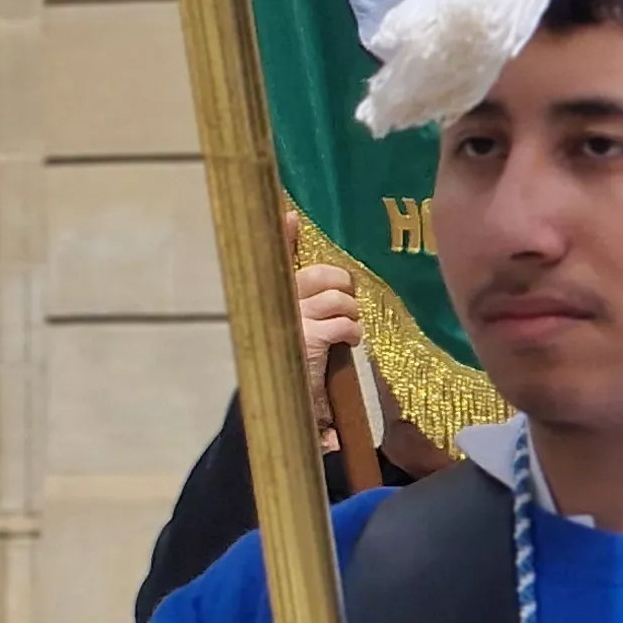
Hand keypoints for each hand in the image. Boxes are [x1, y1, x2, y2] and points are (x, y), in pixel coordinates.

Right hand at [292, 224, 361, 453]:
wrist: (279, 406)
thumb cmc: (287, 364)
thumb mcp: (290, 327)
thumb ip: (303, 297)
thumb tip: (303, 265)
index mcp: (271, 297)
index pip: (277, 256)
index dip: (284, 233)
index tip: (290, 216)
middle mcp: (278, 303)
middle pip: (322, 274)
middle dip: (342, 285)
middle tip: (345, 300)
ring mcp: (294, 320)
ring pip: (339, 298)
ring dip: (350, 313)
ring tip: (345, 328)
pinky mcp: (312, 338)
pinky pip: (345, 323)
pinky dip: (351, 332)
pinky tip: (347, 343)